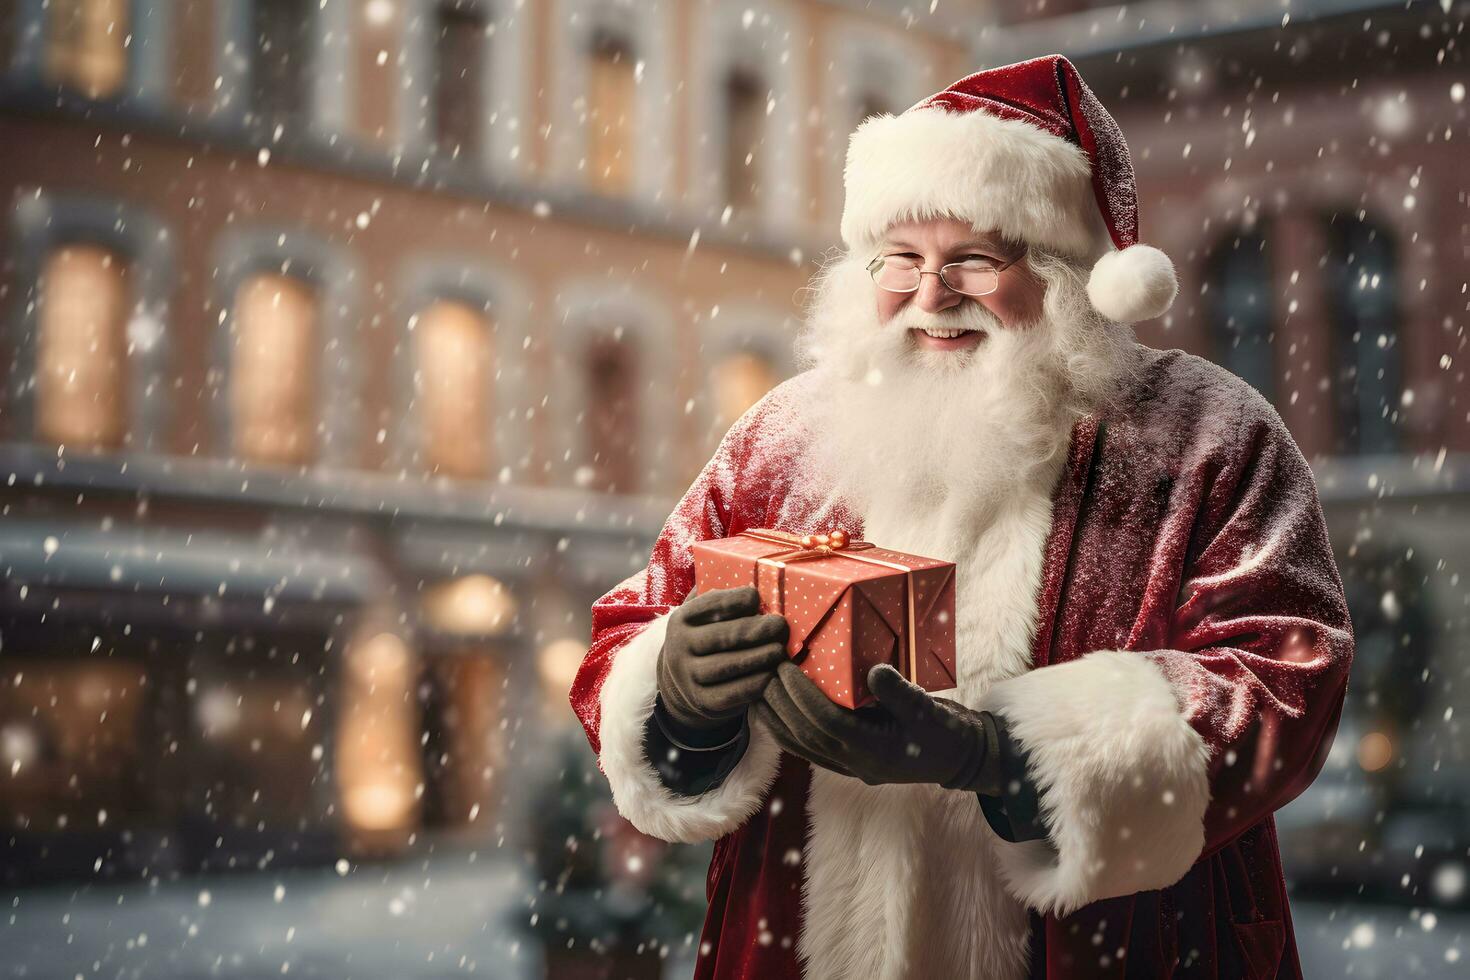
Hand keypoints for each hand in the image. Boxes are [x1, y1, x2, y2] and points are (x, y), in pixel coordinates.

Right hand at [656, 586, 789, 742]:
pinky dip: (755, 683)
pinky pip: (732, 693)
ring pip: (728, 666)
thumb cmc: (707, 636)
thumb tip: (749, 571)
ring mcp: (689, 677)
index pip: (709, 605)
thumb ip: (721, 598)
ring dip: (759, 657)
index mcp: (682, 619)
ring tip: (779, 650)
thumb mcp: (704, 615)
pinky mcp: (703, 702)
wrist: (684, 682)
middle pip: (722, 637)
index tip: (757, 597)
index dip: (734, 600)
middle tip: (781, 626)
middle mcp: (679, 647)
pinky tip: (771, 674)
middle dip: (755, 630)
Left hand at [753, 661, 1001, 793]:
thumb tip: (873, 671)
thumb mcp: (929, 709)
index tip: (784, 666)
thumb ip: (900, 692)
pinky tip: (770, 712)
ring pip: (800, 745)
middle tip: (761, 667)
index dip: (801, 695)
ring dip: (774, 717)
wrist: (960, 759)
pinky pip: (807, 749)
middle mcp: (855, 763)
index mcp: (873, 750)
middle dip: (779, 702)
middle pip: (804, 734)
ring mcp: (850, 766)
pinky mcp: (848, 762)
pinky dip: (785, 730)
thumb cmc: (947, 732)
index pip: (824, 721)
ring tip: (755, 687)